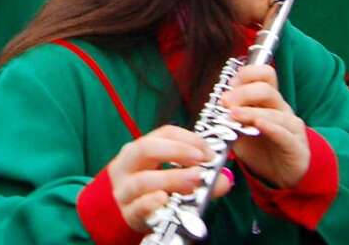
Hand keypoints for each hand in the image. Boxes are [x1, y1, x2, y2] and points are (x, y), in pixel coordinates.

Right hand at [107, 125, 231, 232]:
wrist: (130, 214)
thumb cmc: (153, 190)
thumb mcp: (173, 177)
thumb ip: (200, 176)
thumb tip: (224, 178)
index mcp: (139, 149)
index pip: (163, 133)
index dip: (188, 138)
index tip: (209, 152)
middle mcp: (127, 165)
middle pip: (146, 148)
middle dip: (176, 151)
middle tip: (201, 160)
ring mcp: (124, 189)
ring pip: (143, 180)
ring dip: (172, 178)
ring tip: (195, 180)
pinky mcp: (128, 213)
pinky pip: (138, 206)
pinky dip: (151, 202)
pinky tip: (164, 199)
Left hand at [221, 64, 309, 187]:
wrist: (277, 175)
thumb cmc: (257, 146)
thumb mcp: (238, 126)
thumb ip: (231, 112)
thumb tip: (219, 98)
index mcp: (268, 99)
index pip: (264, 74)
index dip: (246, 74)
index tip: (228, 86)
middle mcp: (281, 109)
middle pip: (267, 89)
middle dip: (243, 92)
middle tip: (225, 102)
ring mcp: (291, 127)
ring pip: (275, 112)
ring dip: (251, 111)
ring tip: (233, 114)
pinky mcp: (297, 146)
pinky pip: (285, 133)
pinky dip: (271, 127)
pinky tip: (258, 124)